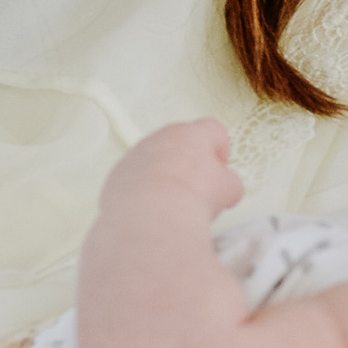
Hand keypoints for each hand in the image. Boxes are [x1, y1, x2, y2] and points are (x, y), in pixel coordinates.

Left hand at [104, 118, 241, 223]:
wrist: (152, 218)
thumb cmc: (191, 197)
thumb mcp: (230, 190)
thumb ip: (228, 181)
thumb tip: (223, 187)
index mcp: (191, 134)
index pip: (212, 130)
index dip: (220, 149)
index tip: (220, 168)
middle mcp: (160, 138)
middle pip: (180, 143)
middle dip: (190, 163)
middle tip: (198, 189)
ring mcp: (136, 155)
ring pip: (155, 160)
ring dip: (165, 177)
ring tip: (174, 204)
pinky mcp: (118, 176)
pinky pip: (136, 178)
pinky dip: (145, 191)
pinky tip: (154, 210)